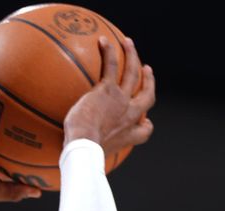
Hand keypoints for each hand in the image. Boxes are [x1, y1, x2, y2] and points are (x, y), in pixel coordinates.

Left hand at [63, 36, 155, 153]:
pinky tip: (104, 41)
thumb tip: (75, 157)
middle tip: (147, 71)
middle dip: (149, 82)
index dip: (146, 123)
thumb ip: (93, 151)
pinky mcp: (108, 89)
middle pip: (147, 95)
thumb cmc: (84, 155)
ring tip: (129, 43)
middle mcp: (130, 115)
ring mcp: (121, 100)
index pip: (145, 130)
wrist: (85, 146)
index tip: (145, 120)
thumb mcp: (92, 155)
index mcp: (129, 134)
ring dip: (132, 56)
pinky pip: (112, 66)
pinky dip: (110, 52)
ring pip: (132, 73)